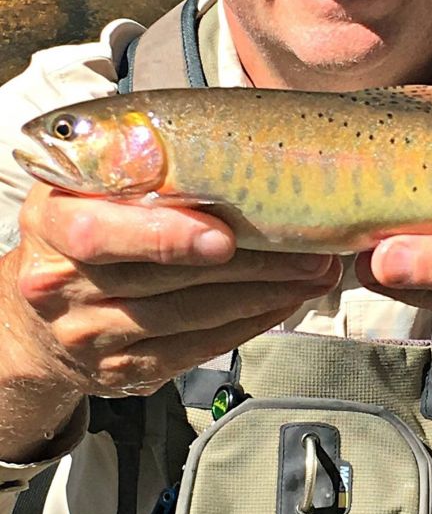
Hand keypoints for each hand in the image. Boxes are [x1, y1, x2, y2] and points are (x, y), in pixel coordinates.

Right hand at [7, 183, 340, 399]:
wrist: (35, 320)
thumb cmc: (81, 226)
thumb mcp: (86, 186)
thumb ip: (136, 167)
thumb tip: (228, 142)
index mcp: (52, 222)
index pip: (103, 233)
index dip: (166, 236)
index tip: (225, 236)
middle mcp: (62, 285)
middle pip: (164, 278)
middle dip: (250, 264)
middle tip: (310, 249)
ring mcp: (91, 336)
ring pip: (188, 317)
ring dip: (263, 295)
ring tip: (313, 273)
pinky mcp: (123, 370)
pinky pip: (195, 349)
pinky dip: (248, 325)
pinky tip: (283, 303)